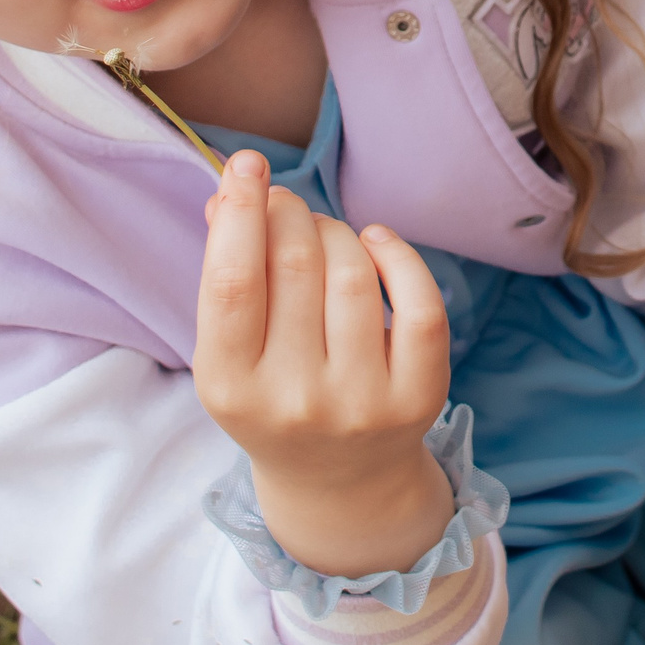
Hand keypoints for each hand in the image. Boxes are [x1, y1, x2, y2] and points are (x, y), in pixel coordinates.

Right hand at [194, 148, 454, 578]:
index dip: (241, 213)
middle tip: (285, 201)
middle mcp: (296, 400)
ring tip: (325, 234)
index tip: (246, 163)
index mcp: (231, 388)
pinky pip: (419, 302)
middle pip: (296, 266)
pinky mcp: (419, 397)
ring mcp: (362, 402)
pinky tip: (377, 242)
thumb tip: (228, 195)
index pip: (233, 283)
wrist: (339, 482)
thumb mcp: (232, 351)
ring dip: (338, 232)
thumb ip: (226, 275)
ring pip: (354, 274)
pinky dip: (398, 255)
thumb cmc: (273, 394)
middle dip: (290, 213)